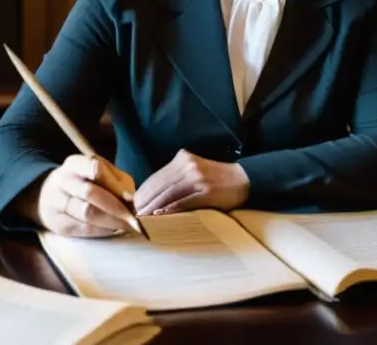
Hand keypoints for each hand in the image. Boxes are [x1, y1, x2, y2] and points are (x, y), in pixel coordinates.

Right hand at [31, 154, 138, 237]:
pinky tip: (113, 229)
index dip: (111, 180)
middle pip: (89, 192)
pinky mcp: (59, 225)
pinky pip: (84, 229)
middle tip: (133, 216)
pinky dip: (102, 230)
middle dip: (115, 206)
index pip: (92, 166)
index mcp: (74, 164)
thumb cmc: (84, 182)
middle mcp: (62, 181)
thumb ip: (114, 180)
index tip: (126, 193)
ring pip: (87, 213)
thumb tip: (130, 198)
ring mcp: (57, 203)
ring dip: (111, 220)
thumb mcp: (97, 173)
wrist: (49, 197)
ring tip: (127, 224)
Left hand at [134, 149, 249, 215]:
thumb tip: (153, 196)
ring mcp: (197, 177)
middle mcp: (188, 165)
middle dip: (145, 201)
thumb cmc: (216, 179)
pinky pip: (183, 202)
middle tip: (133, 214)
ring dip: (153, 208)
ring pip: (168, 194)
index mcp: (183, 158)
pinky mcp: (206, 191)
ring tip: (143, 218)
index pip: (156, 176)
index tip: (133, 204)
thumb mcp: (194, 171)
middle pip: (160, 185)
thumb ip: (175, 179)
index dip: (143, 191)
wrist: (244, 180)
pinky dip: (170, 210)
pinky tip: (160, 217)